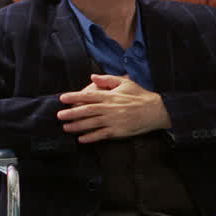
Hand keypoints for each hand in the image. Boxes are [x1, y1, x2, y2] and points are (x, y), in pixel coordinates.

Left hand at [57, 74, 171, 142]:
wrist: (156, 111)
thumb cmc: (141, 96)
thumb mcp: (125, 83)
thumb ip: (108, 79)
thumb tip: (92, 76)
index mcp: (111, 96)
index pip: (88, 96)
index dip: (74, 97)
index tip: (62, 98)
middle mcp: (110, 108)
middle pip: (86, 110)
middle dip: (71, 113)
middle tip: (59, 115)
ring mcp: (113, 121)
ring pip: (91, 124)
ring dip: (77, 126)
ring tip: (66, 127)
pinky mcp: (118, 131)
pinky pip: (101, 134)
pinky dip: (90, 137)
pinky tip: (81, 139)